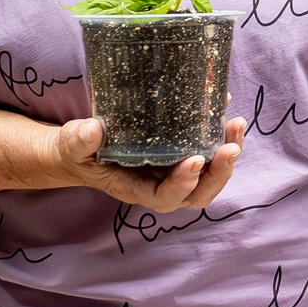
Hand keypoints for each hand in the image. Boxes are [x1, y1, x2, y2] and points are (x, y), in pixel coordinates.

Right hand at [38, 116, 245, 211]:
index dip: (183, 184)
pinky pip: (208, 152)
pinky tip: (224, 109)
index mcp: (135, 189)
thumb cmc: (76, 152)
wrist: (80, 150)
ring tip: (236, 125)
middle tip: (231, 146)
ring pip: (210, 175)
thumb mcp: (71, 146)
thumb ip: (78, 141)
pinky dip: (220, 136)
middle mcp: (160, 185)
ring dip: (227, 153)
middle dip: (219, 173)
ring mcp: (173, 171)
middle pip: (198, 193)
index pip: (166, 197)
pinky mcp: (180, 153)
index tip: (195, 160)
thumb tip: (92, 129)